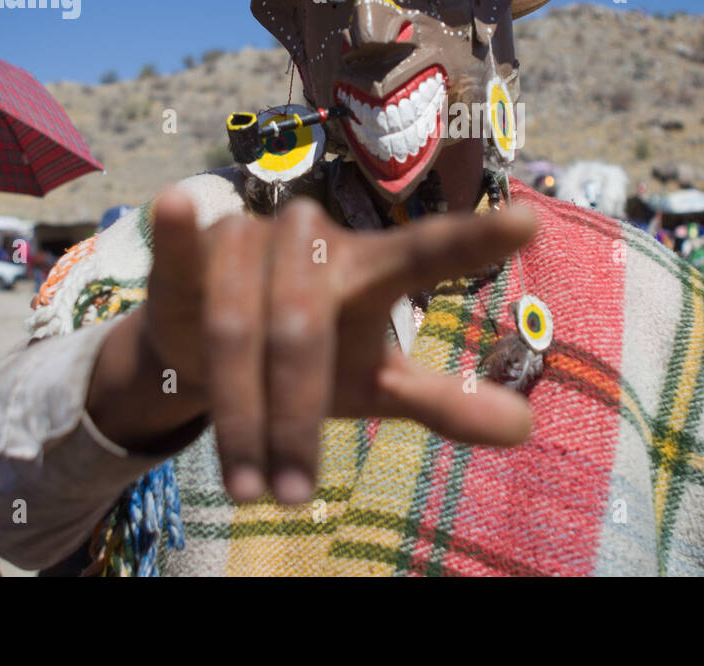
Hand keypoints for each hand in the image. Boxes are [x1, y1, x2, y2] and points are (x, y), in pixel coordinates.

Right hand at [98, 187, 535, 505]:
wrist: (211, 343)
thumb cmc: (309, 358)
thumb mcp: (374, 381)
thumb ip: (444, 400)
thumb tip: (526, 428)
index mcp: (371, 266)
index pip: (424, 254)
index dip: (470, 242)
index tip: (529, 225)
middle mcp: (314, 240)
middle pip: (302, 331)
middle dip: (294, 421)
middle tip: (294, 498)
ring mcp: (252, 238)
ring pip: (238, 330)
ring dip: (241, 418)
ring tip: (249, 491)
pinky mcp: (193, 247)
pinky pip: (182, 247)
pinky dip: (178, 235)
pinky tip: (174, 204)